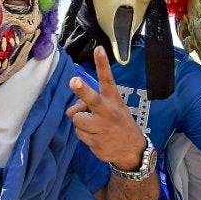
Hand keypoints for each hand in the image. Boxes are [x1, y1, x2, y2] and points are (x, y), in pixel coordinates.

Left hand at [66, 46, 145, 169]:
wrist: (132, 151)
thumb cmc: (117, 123)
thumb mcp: (109, 110)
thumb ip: (87, 105)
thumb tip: (68, 112)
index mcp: (113, 100)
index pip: (107, 79)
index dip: (102, 64)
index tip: (98, 49)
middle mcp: (108, 112)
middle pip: (92, 99)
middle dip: (82, 90)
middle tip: (74, 81)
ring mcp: (102, 128)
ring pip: (77, 119)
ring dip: (82, 123)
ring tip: (95, 126)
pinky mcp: (96, 142)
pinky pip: (79, 134)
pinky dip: (85, 135)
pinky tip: (97, 137)